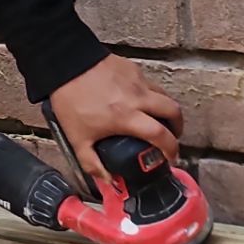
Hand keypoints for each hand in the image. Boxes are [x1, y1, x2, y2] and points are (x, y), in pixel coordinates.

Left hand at [47, 56, 183, 187]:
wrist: (65, 64)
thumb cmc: (70, 100)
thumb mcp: (77, 139)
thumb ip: (92, 164)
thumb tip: (108, 180)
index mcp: (126, 117)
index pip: (161, 135)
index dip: (171, 149)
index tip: (171, 158)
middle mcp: (138, 98)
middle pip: (173, 111)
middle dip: (178, 126)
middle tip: (172, 136)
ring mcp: (137, 81)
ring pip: (165, 95)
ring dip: (167, 110)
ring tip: (159, 120)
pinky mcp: (132, 69)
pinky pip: (150, 84)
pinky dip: (151, 95)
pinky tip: (140, 102)